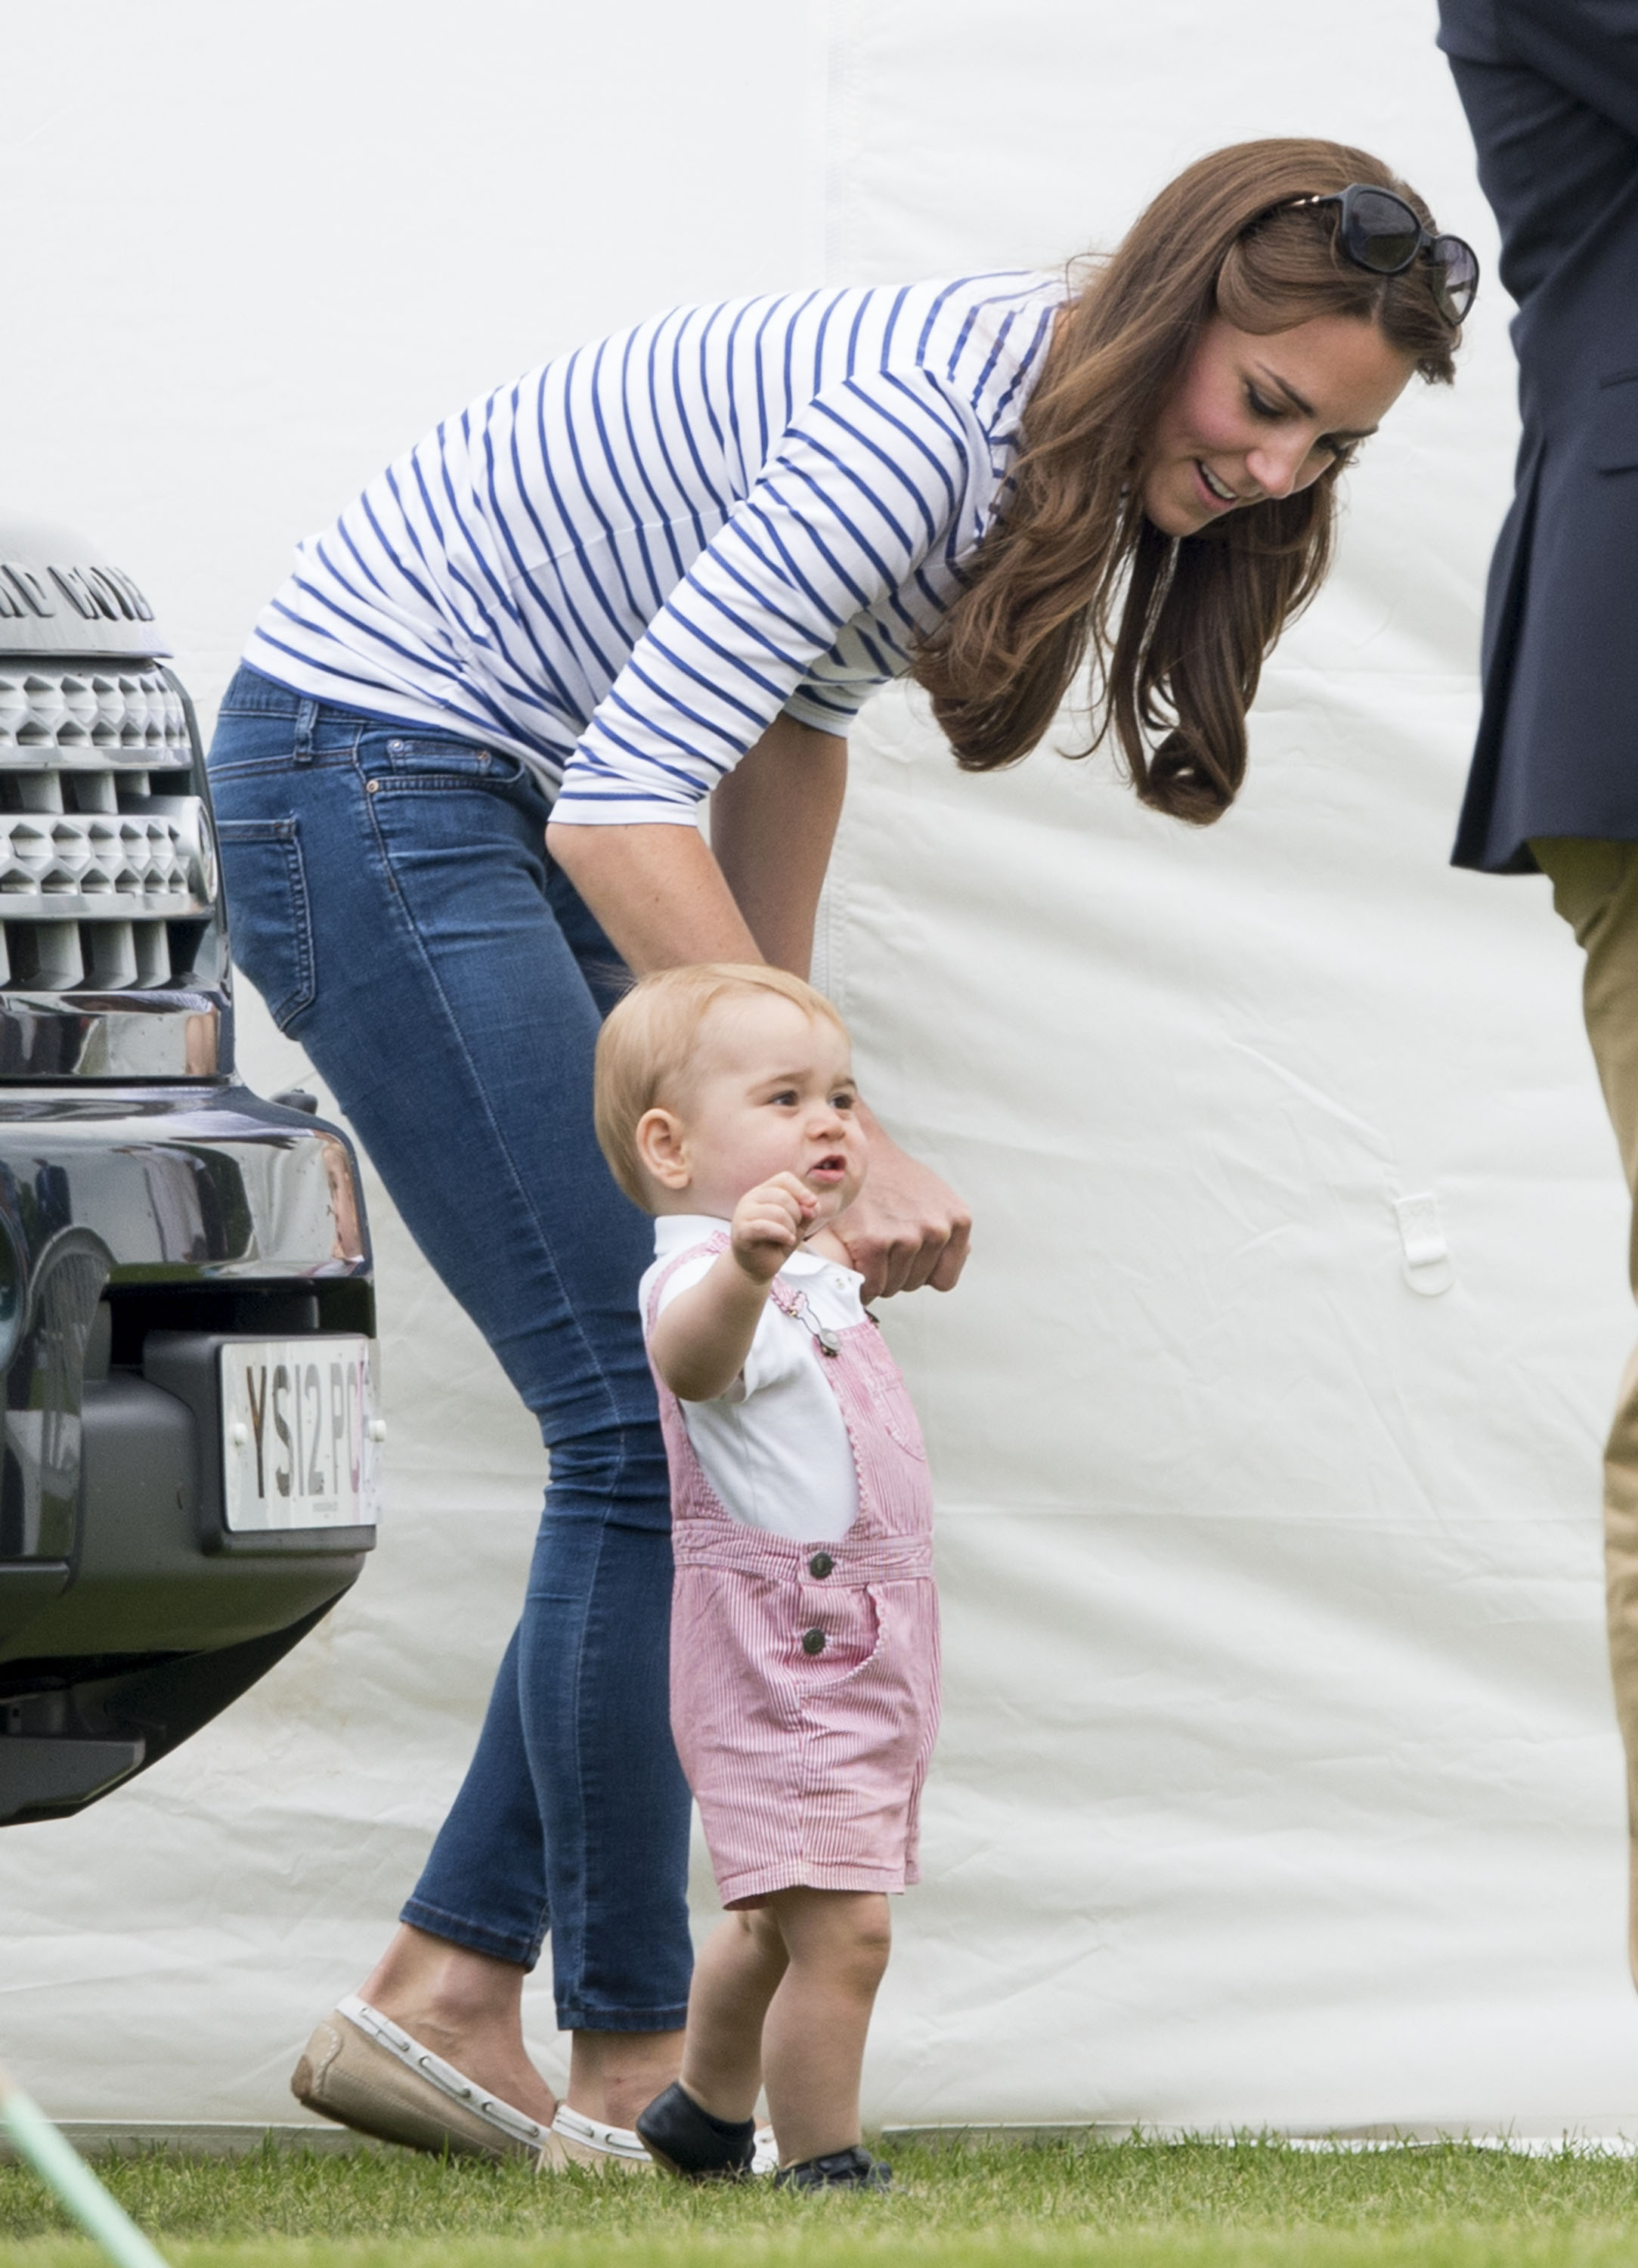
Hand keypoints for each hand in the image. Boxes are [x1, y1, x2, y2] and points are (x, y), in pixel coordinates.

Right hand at [731, 1172, 816, 1283]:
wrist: (757, 1267)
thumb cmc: (777, 1243)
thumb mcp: (798, 1225)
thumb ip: (807, 1212)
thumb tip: (813, 1204)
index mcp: (763, 1192)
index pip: (784, 1179)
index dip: (801, 1189)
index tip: (812, 1203)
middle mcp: (750, 1199)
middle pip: (783, 1196)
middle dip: (797, 1214)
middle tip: (795, 1229)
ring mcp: (743, 1214)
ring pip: (776, 1211)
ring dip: (790, 1227)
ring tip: (789, 1237)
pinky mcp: (741, 1231)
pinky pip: (764, 1227)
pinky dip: (781, 1234)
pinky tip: (788, 1241)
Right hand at [831, 1114, 970, 1298]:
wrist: (857, 1152)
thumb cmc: (892, 1177)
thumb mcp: (936, 1196)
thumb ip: (950, 1228)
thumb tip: (961, 1256)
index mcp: (958, 1220)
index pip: (944, 1279)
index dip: (921, 1273)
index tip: (904, 1260)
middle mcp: (938, 1230)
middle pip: (915, 1283)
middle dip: (896, 1272)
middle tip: (880, 1246)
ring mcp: (907, 1237)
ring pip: (893, 1286)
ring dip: (876, 1275)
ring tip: (867, 1247)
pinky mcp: (874, 1242)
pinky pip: (872, 1285)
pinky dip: (860, 1281)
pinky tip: (855, 1262)